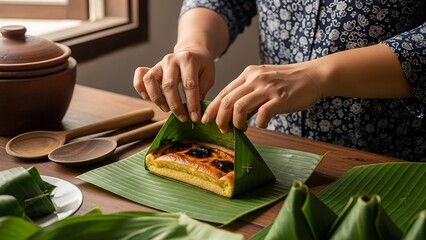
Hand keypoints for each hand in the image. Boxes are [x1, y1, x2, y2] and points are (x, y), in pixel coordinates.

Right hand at [133, 49, 214, 121]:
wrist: (192, 52)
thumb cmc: (201, 66)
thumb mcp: (208, 75)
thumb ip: (202, 90)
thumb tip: (194, 109)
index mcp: (188, 60)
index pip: (189, 84)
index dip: (192, 103)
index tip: (195, 117)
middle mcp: (171, 60)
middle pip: (169, 85)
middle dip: (176, 106)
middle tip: (183, 118)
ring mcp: (160, 64)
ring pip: (150, 81)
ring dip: (157, 99)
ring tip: (167, 109)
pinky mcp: (152, 68)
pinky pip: (140, 77)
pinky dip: (140, 88)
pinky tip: (147, 98)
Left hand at [201, 62, 323, 132]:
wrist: (314, 76)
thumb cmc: (288, 81)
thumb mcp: (264, 80)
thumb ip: (249, 93)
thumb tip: (234, 112)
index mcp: (249, 74)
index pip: (224, 92)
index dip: (213, 108)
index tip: (207, 120)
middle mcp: (255, 79)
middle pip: (227, 101)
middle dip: (220, 119)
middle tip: (222, 129)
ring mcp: (267, 88)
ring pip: (239, 108)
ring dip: (236, 123)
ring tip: (241, 128)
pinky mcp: (280, 99)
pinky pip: (262, 115)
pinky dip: (259, 123)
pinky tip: (263, 124)